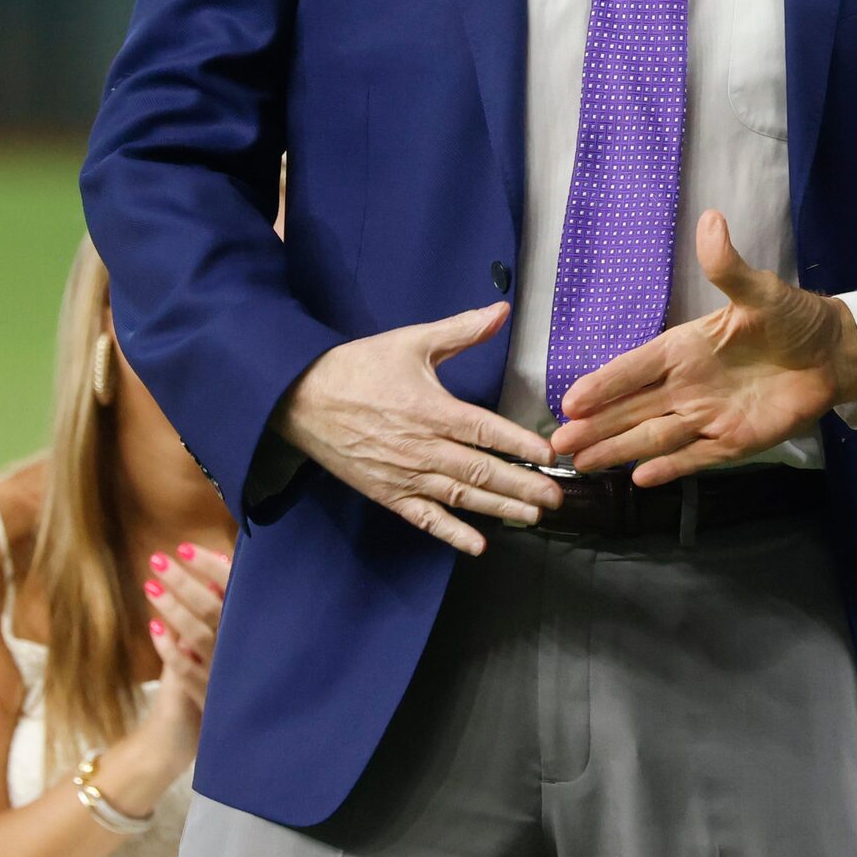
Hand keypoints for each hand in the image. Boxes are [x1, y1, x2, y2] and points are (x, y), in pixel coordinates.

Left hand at [139, 545, 228, 749]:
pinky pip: (187, 671)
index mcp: (258, 627)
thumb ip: (235, 602)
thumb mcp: (245, 634)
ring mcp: (227, 673)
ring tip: (150, 586)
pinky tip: (154, 629)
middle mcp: (245, 648)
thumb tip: (219, 562)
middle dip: (184, 583)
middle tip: (159, 560)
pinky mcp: (211, 697)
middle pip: (214, 609)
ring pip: (199, 637)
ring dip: (173, 610)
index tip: (184, 548)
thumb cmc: (242, 670)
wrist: (245, 728)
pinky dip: (170, 650)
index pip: (234, 588)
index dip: (210, 567)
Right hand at [276, 303, 560, 554]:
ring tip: (533, 517)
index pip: (486, 431)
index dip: (520, 444)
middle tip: (557, 497)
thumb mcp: (411, 341)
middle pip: (480, 470)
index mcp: (431, 409)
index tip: (550, 456)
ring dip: (498, 508)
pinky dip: (451, 534)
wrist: (299, 399)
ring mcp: (404, 475)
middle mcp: (422, 447)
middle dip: (522, 485)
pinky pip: (423, 518)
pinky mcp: (386, 493)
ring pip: (459, 496)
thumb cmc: (358, 367)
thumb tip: (500, 309)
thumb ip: (460, 330)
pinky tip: (478, 546)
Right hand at [552, 212, 856, 485]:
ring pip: (654, 436)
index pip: (636, 368)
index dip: (604, 384)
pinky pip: (695, 457)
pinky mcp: (733, 441)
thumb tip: (711, 220)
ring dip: (618, 449)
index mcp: (686, 348)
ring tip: (582, 464)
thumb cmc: (794, 319)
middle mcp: (688, 385)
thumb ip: (728, 266)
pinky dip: (669, 468)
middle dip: (596, 426)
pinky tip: (639, 479)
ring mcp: (708, 416)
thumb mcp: (760, 290)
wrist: (835, 353)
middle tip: (558, 443)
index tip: (571, 400)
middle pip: (633, 409)